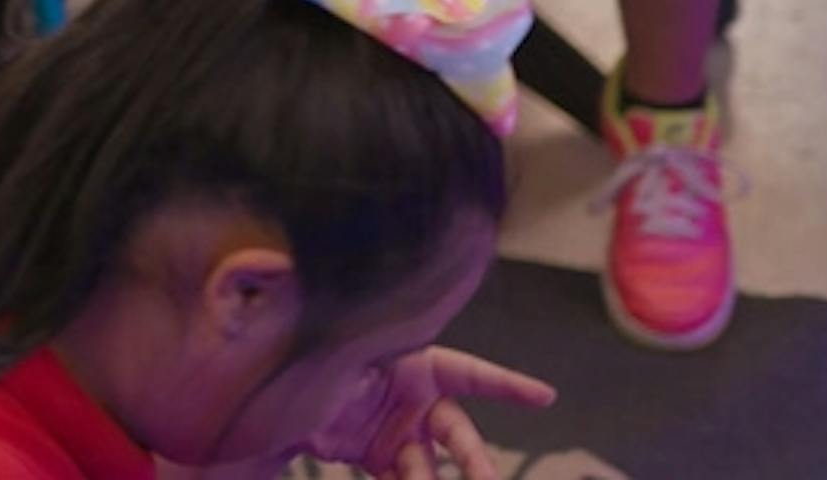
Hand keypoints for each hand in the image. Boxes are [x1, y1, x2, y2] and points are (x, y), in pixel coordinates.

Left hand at [298, 346, 554, 478]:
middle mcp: (417, 402)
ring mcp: (403, 434)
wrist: (281, 398)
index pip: (470, 373)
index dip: (507, 385)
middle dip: (475, 462)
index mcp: (416, 366)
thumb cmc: (317, 362)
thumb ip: (363, 365)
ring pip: (429, 468)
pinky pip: (402, 479)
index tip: (545, 396)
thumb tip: (370, 369)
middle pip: (458, 434)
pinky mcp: (384, 459)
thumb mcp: (341, 358)